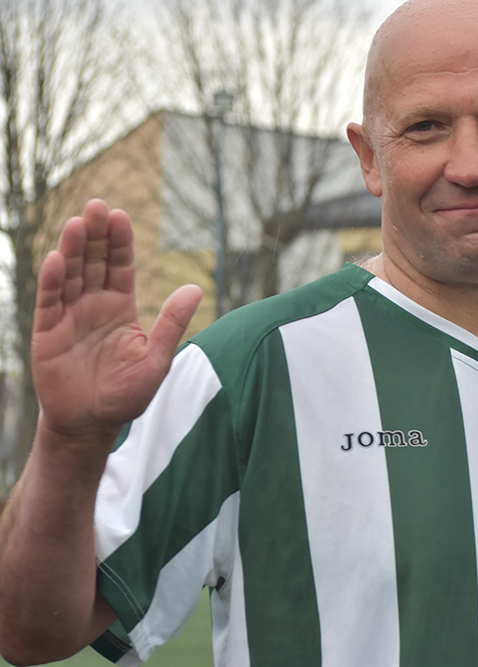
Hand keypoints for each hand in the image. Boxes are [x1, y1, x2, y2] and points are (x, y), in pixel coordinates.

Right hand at [32, 200, 201, 442]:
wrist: (92, 424)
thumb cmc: (126, 394)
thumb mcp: (156, 358)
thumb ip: (172, 323)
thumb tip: (195, 287)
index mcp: (121, 308)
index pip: (120, 267)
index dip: (119, 243)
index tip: (121, 216)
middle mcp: (93, 306)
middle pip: (94, 263)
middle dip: (95, 235)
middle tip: (97, 206)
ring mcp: (69, 317)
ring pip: (71, 275)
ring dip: (72, 249)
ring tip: (77, 223)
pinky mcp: (48, 332)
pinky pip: (49, 302)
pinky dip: (52, 281)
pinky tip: (56, 259)